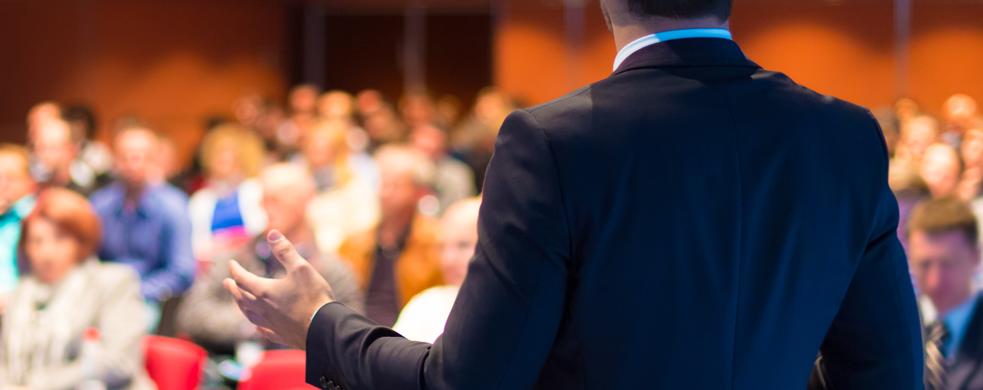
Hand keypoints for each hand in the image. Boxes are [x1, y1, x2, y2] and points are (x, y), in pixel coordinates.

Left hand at [224, 230, 333, 348]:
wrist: (323, 328)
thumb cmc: (312, 296)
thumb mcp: (301, 267)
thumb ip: (285, 251)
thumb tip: (272, 233)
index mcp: (264, 291)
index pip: (243, 278)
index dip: (235, 270)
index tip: (231, 264)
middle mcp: (263, 309)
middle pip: (242, 298)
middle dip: (233, 288)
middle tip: (227, 283)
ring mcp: (271, 324)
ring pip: (249, 314)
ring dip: (241, 306)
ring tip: (238, 301)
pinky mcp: (280, 335)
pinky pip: (263, 330)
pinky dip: (257, 326)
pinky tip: (256, 326)